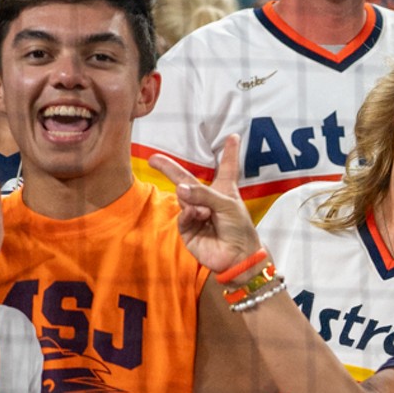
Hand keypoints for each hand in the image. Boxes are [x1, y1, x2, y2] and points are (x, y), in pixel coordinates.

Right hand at [149, 135, 262, 274]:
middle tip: (154, 159)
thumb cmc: (240, 228)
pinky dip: (189, 214)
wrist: (238, 256)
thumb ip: (203, 194)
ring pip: (184, 198)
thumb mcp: (227, 205)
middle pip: (187, 180)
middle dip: (170, 169)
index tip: (233, 136)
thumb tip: (179, 188)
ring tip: (203, 211)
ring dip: (192, 201)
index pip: (226, 168)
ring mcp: (196, 214)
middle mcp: (208, 200)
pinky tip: (199, 216)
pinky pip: (183, 216)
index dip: (229, 153)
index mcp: (224, 191)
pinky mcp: (188, 229)